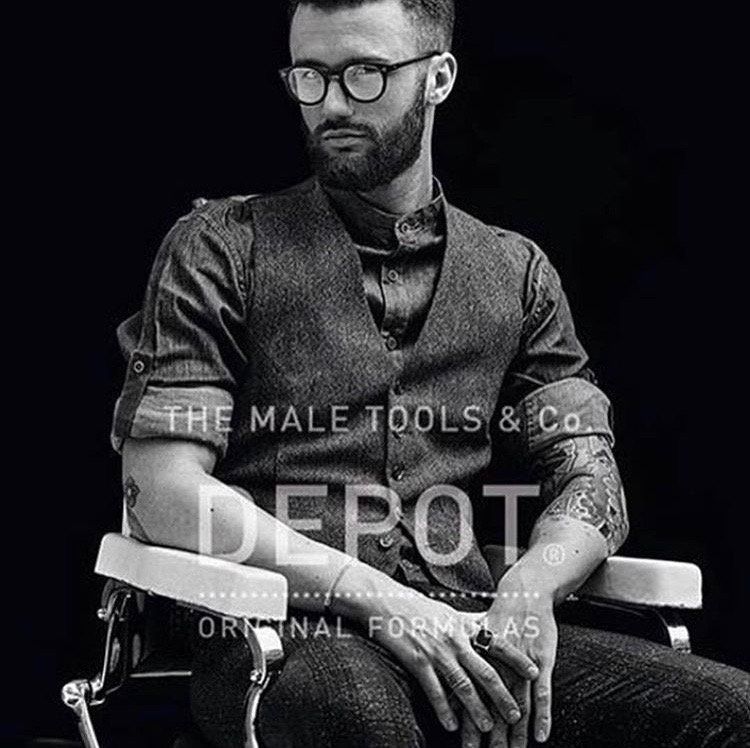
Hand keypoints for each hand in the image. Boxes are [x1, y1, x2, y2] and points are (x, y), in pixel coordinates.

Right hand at [342, 584, 539, 735]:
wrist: (388, 603)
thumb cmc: (419, 607)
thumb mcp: (448, 611)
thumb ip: (467, 623)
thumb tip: (486, 626)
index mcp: (464, 626)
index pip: (497, 643)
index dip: (517, 659)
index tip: (533, 672)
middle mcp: (454, 640)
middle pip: (484, 671)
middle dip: (502, 695)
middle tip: (515, 714)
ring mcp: (436, 652)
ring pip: (462, 685)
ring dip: (476, 709)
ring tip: (488, 727)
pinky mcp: (418, 661)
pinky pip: (435, 690)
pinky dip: (444, 709)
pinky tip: (451, 725)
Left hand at [466, 577, 556, 746]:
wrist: (523, 592)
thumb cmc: (499, 614)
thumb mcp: (473, 631)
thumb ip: (461, 653)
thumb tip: (441, 660)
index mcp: (478, 659)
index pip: (468, 695)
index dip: (464, 719)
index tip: (460, 741)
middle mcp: (496, 664)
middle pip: (489, 705)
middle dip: (484, 734)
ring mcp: (519, 665)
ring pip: (516, 706)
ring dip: (513, 734)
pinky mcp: (540, 661)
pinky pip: (542, 694)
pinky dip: (542, 717)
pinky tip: (541, 737)